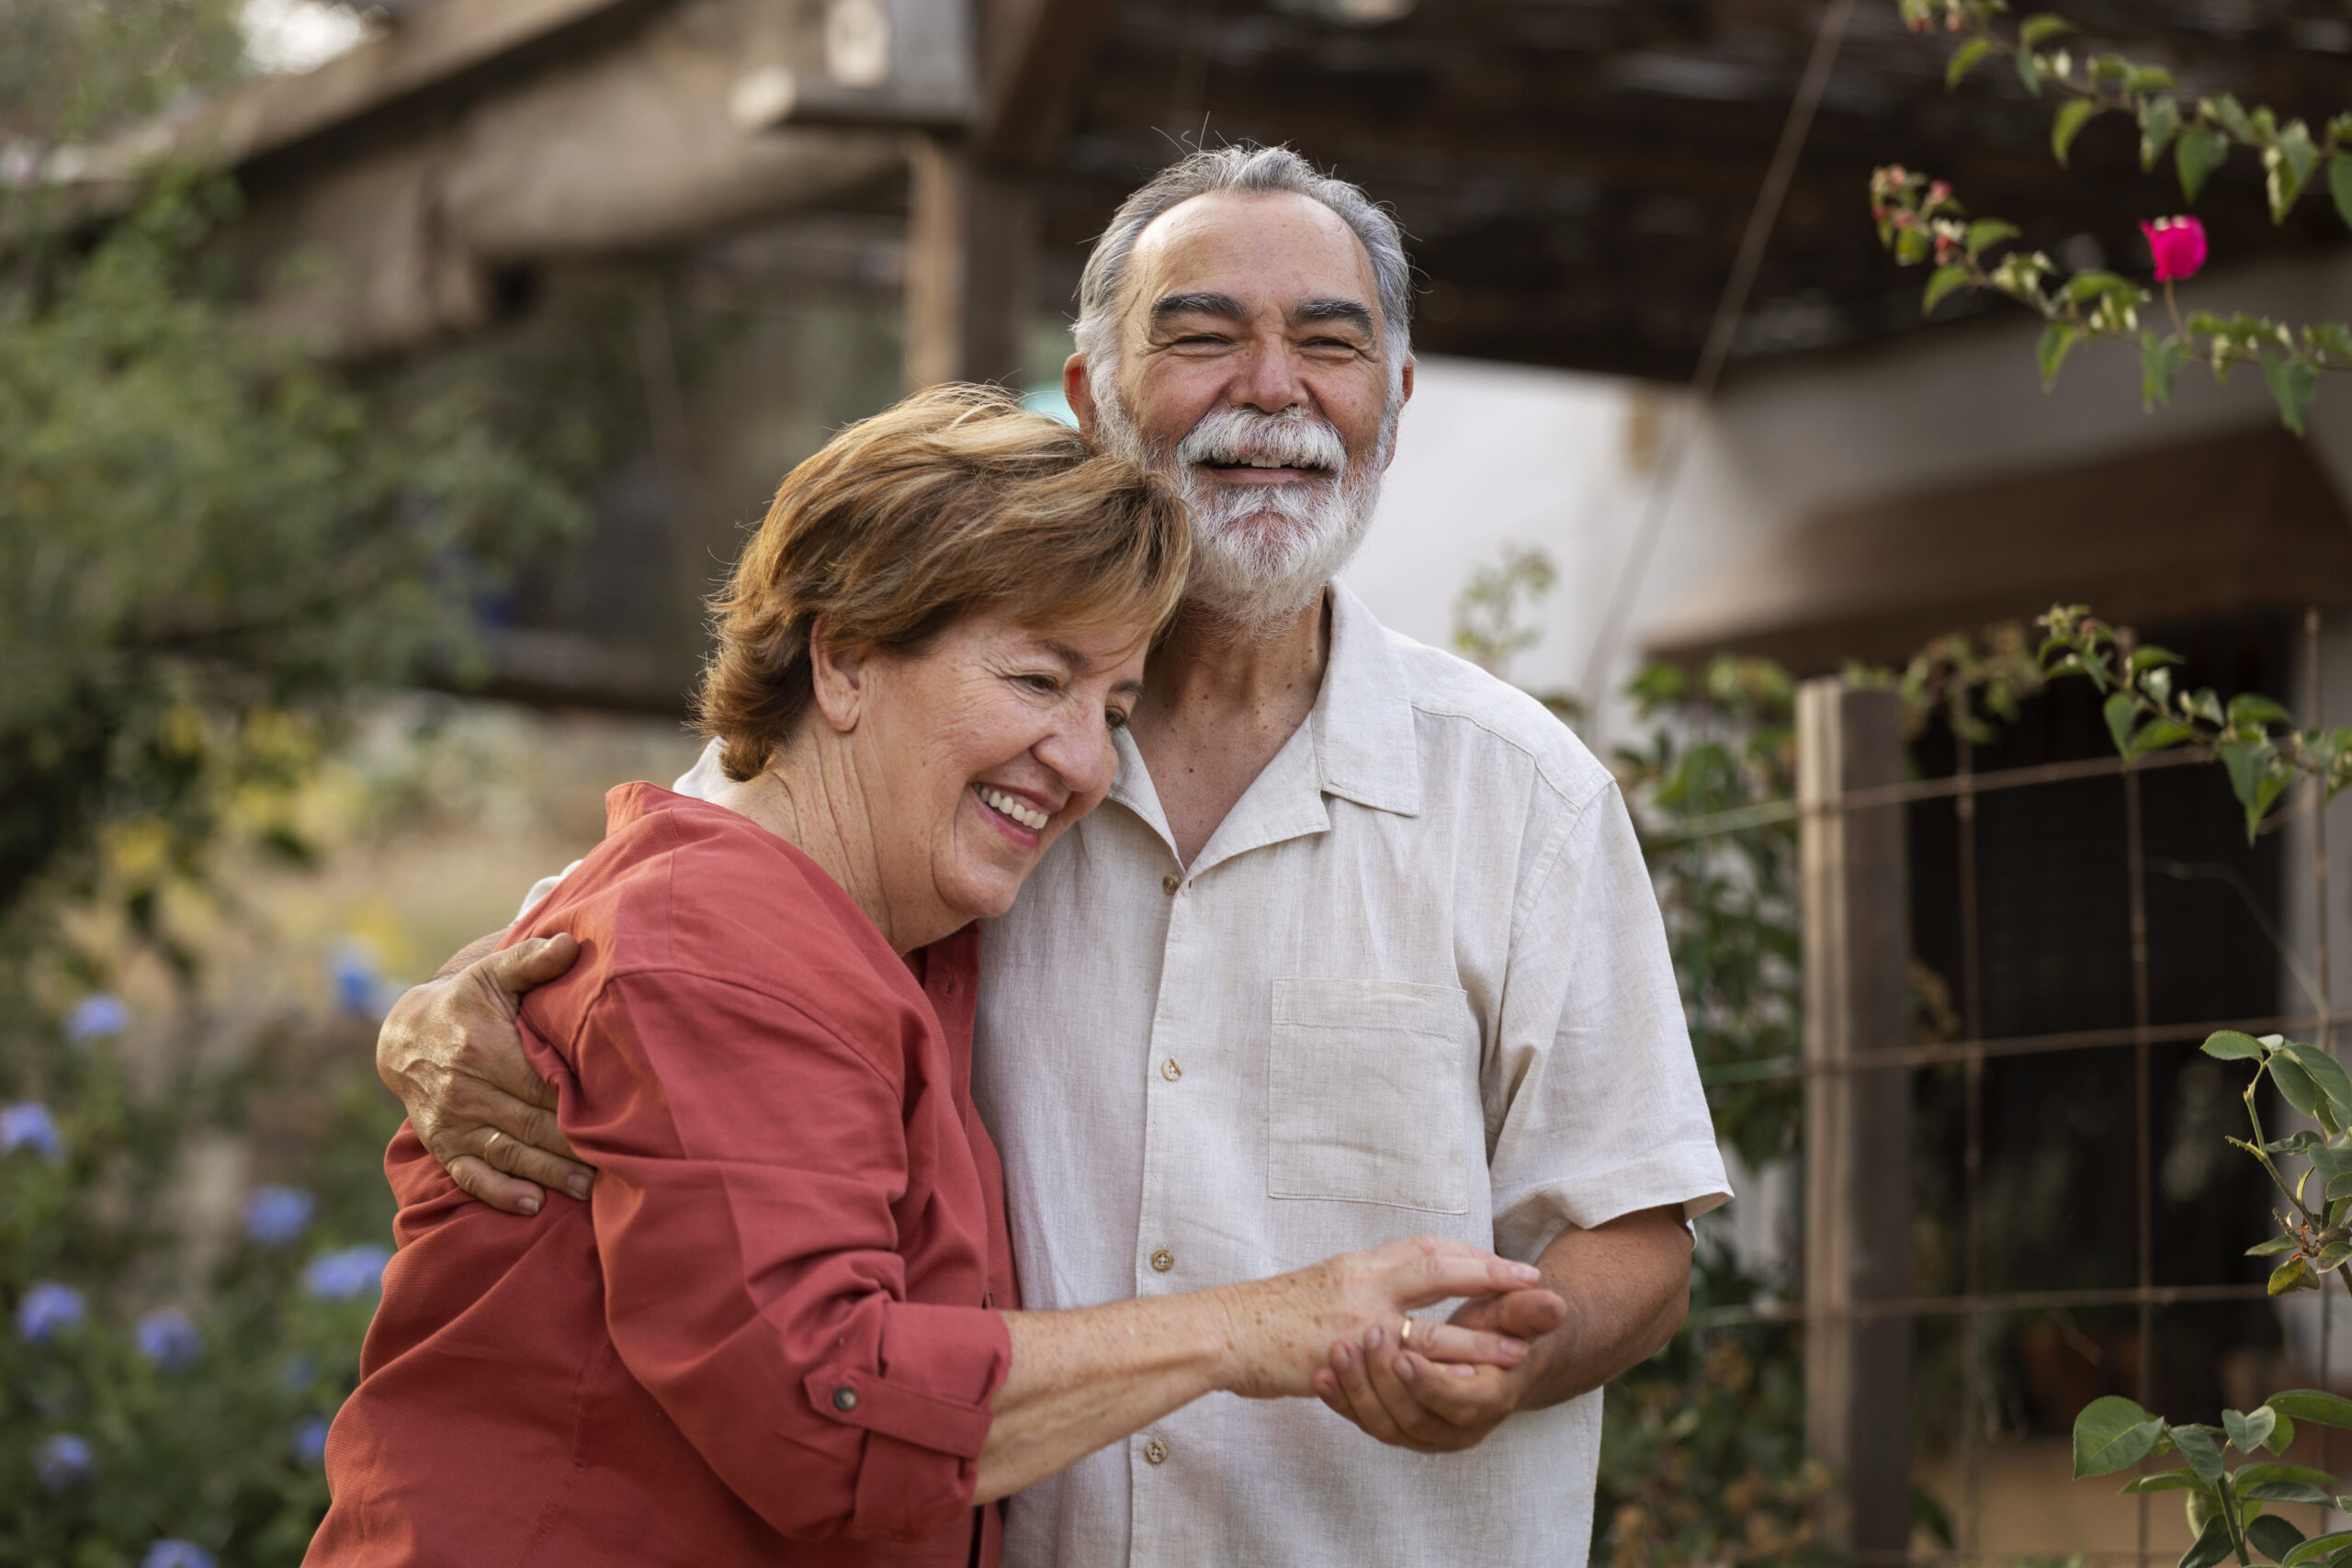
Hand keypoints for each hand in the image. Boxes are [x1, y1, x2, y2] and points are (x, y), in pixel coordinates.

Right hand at [375, 934, 593, 1214]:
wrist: (405, 1035)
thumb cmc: (466, 1000)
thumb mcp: (493, 973)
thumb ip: (531, 960)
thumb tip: (569, 943)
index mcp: (484, 1049)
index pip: (541, 1082)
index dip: (577, 1101)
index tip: (619, 1114)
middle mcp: (467, 1090)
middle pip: (531, 1123)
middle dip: (574, 1145)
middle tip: (621, 1163)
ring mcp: (454, 1121)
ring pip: (508, 1153)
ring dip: (548, 1174)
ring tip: (590, 1189)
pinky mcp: (444, 1143)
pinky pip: (470, 1174)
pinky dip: (499, 1192)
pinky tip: (531, 1204)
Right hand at [1215, 1236, 1561, 1400]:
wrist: (1222, 1332)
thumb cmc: (1265, 1315)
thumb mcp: (1319, 1286)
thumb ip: (1357, 1288)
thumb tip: (1384, 1289)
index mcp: (1357, 1264)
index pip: (1423, 1247)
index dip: (1466, 1253)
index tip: (1500, 1260)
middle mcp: (1361, 1281)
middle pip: (1437, 1267)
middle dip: (1487, 1275)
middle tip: (1530, 1283)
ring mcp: (1354, 1320)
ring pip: (1431, 1325)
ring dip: (1479, 1337)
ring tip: (1518, 1348)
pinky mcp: (1344, 1357)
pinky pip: (1402, 1366)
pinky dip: (1438, 1375)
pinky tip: (1464, 1386)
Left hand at [1311, 1287, 1570, 1452]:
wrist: (1496, 1355)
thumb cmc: (1505, 1329)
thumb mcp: (1516, 1316)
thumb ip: (1529, 1313)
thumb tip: (1555, 1304)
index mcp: (1490, 1400)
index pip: (1459, 1404)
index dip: (1431, 1382)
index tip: (1403, 1353)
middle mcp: (1458, 1427)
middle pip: (1413, 1418)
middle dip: (1384, 1380)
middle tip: (1362, 1338)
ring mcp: (1425, 1432)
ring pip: (1383, 1425)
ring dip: (1357, 1390)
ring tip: (1334, 1353)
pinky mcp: (1398, 1425)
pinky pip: (1365, 1421)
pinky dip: (1341, 1401)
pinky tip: (1318, 1377)